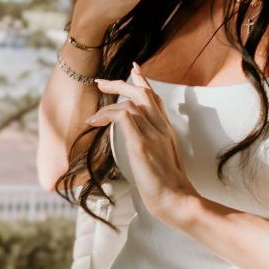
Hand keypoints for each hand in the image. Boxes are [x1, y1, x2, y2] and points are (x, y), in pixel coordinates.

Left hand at [86, 62, 198, 220]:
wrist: (176, 199)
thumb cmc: (167, 186)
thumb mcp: (160, 160)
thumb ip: (151, 145)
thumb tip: (137, 143)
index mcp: (166, 130)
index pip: (155, 98)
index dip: (143, 82)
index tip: (134, 69)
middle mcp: (161, 127)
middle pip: (143, 93)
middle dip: (121, 84)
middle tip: (101, 83)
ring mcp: (153, 134)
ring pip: (132, 102)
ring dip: (108, 104)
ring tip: (92, 117)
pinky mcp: (141, 143)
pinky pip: (124, 116)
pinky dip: (107, 115)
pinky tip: (95, 123)